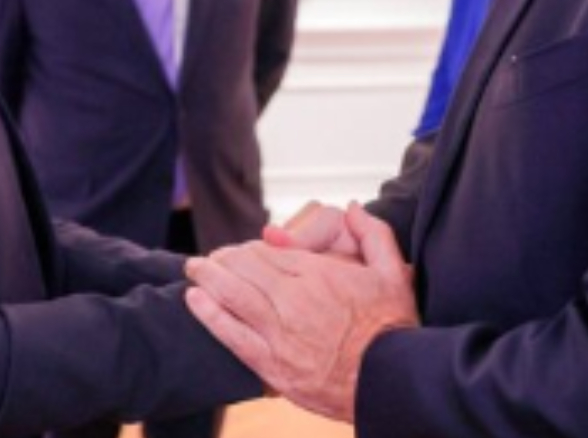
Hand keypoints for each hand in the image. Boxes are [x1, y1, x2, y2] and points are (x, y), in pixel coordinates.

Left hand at [186, 203, 417, 421]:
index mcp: (317, 274)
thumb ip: (374, 234)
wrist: (387, 381)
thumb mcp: (394, 273)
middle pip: (245, 268)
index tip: (243, 250)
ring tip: (194, 268)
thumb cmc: (391, 330)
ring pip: (232, 294)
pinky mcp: (270, 362)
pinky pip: (230, 333)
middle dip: (224, 259)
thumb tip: (355, 207)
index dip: (251, 248)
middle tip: (211, 257)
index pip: (269, 251)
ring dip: (208, 277)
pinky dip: (209, 313)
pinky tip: (193, 299)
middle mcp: (293, 299)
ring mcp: (278, 331)